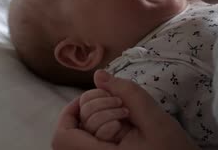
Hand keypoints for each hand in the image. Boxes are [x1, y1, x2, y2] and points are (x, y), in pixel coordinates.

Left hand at [52, 70, 200, 149]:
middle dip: (91, 112)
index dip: (69, 113)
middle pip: (69, 136)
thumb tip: (99, 75)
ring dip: (97, 121)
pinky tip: (122, 128)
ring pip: (79, 141)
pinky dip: (101, 131)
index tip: (92, 96)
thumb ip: (129, 94)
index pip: (62, 138)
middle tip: (120, 110)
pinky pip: (90, 146)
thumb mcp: (155, 120)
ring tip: (124, 120)